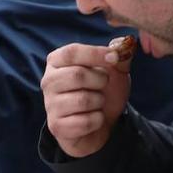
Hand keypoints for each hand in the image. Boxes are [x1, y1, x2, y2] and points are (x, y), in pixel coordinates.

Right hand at [42, 42, 132, 157]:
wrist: (99, 125)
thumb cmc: (102, 92)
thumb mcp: (114, 72)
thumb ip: (119, 58)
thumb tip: (123, 46)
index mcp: (57, 62)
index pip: (71, 52)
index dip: (95, 53)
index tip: (114, 58)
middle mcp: (49, 81)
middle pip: (77, 75)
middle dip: (100, 81)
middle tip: (104, 85)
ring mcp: (50, 105)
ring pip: (83, 100)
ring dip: (99, 102)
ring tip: (96, 103)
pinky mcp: (56, 126)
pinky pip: (86, 121)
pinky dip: (97, 120)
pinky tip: (93, 120)